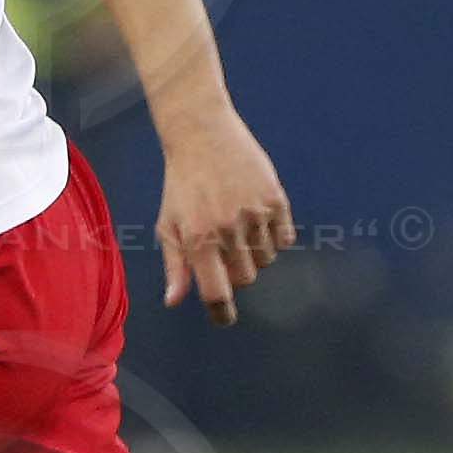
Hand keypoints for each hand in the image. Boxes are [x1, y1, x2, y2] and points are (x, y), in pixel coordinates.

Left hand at [150, 116, 292, 312]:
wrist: (202, 133)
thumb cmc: (181, 184)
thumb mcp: (168, 224)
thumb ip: (174, 265)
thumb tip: (175, 302)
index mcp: (198, 239)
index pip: (217, 293)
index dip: (222, 313)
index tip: (225, 318)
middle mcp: (229, 229)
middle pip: (245, 279)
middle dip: (235, 273)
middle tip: (223, 248)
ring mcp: (255, 214)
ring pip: (266, 260)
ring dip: (254, 253)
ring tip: (237, 225)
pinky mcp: (275, 199)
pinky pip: (285, 239)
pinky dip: (274, 236)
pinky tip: (256, 217)